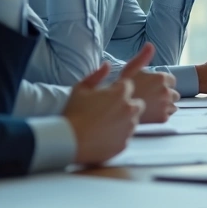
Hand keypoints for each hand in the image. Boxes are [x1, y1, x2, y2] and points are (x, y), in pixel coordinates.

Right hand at [62, 45, 150, 165]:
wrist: (69, 141)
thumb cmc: (73, 113)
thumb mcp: (80, 88)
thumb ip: (97, 75)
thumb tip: (107, 64)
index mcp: (120, 93)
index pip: (128, 86)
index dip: (118, 90)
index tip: (107, 96)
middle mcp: (129, 109)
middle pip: (137, 103)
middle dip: (127, 105)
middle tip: (110, 111)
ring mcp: (129, 127)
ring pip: (133, 121)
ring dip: (124, 120)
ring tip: (104, 124)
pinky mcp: (125, 143)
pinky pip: (127, 136)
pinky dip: (119, 135)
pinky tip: (104, 135)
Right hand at [127, 43, 179, 122]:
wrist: (111, 110)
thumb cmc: (120, 88)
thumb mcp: (130, 69)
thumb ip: (143, 57)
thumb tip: (150, 45)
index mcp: (161, 78)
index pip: (171, 80)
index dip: (162, 83)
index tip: (151, 87)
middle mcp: (166, 91)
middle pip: (174, 93)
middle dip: (165, 95)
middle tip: (150, 97)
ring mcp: (165, 106)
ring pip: (173, 105)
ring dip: (165, 105)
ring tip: (151, 106)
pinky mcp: (163, 119)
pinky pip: (168, 115)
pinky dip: (161, 115)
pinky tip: (150, 114)